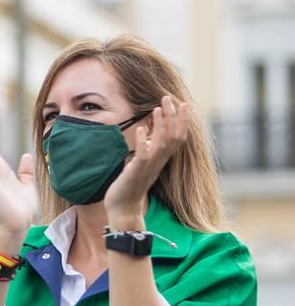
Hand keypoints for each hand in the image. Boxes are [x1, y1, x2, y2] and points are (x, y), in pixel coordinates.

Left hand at [104, 96, 189, 223]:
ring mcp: (148, 167)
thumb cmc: (130, 183)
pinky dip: (143, 141)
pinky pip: (143, 156)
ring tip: (156, 108)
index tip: (182, 103)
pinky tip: (140, 128)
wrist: (123, 207)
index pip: (177, 137)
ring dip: (160, 124)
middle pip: (173, 136)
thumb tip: (147, 130)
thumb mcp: (140, 161)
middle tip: (169, 98)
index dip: (182, 121)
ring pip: (161, 143)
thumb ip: (146, 147)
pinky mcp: (135, 172)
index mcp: (160, 158)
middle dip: (172, 116)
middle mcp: (158, 161)